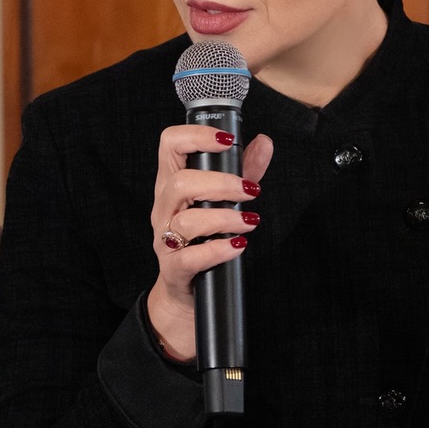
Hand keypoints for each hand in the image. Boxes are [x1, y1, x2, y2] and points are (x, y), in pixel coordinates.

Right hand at [146, 125, 272, 360]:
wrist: (186, 292)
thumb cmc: (203, 239)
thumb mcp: (223, 200)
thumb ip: (244, 171)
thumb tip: (264, 142)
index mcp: (172, 183)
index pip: (170, 144)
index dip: (196, 135)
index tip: (227, 140)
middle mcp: (164, 208)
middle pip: (179, 183)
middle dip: (220, 183)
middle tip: (251, 191)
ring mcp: (165, 240)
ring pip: (185, 221)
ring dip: (224, 218)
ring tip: (249, 222)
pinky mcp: (174, 269)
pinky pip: (189, 258)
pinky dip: (217, 250)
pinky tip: (237, 246)